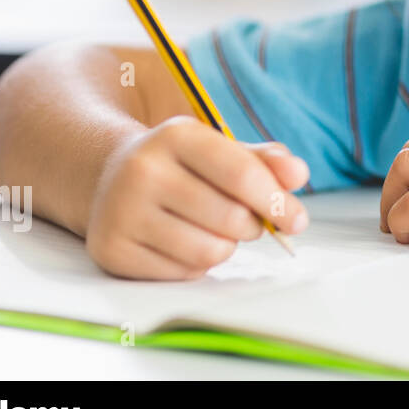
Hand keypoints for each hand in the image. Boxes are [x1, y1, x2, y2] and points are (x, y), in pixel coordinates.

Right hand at [85, 116, 310, 279]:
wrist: (110, 177)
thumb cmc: (183, 165)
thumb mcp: (222, 149)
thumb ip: (266, 160)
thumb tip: (298, 174)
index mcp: (176, 135)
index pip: (241, 174)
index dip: (277, 201)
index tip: (298, 220)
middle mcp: (143, 170)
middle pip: (230, 217)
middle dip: (253, 226)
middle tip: (248, 221)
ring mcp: (122, 211)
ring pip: (209, 251)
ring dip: (227, 247)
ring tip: (214, 229)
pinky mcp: (112, 250)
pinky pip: (182, 273)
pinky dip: (197, 264)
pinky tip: (183, 241)